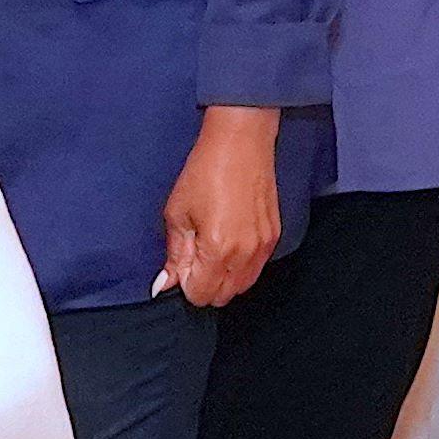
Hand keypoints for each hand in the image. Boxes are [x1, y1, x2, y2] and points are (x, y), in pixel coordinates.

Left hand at [162, 108, 284, 309]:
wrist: (240, 143)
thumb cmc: (205, 172)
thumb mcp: (177, 213)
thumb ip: (174, 255)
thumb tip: (164, 284)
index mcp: (218, 249)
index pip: (200, 295)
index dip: (185, 284)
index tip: (180, 265)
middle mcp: (245, 254)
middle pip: (223, 296)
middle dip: (204, 285)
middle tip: (193, 256)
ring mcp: (264, 246)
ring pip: (242, 286)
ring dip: (223, 278)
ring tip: (211, 247)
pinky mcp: (274, 236)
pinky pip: (256, 268)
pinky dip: (240, 266)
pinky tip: (229, 241)